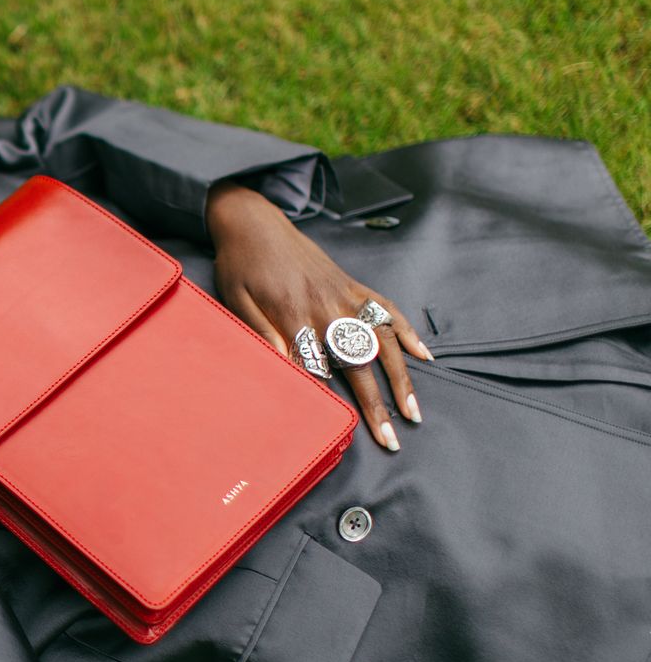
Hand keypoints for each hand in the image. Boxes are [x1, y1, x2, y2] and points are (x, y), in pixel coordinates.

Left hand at [207, 181, 434, 450]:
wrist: (253, 223)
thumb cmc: (240, 266)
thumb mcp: (237, 302)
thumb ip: (261, 334)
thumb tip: (285, 366)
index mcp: (293, 314)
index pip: (319, 368)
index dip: (334, 401)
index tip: (348, 432)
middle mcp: (326, 307)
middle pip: (359, 363)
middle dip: (377, 404)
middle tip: (392, 438)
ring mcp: (344, 295)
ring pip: (381, 341)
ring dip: (401, 377)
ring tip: (413, 410)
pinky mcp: (352, 285)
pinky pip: (386, 309)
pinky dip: (408, 331)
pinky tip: (425, 355)